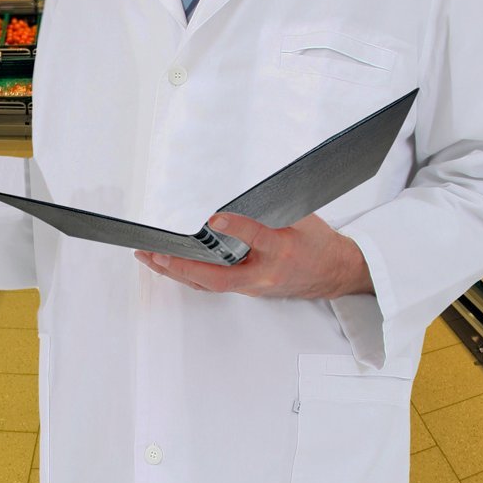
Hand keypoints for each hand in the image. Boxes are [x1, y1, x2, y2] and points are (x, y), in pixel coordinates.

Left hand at [135, 213, 373, 299]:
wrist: (333, 272)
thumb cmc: (318, 243)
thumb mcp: (304, 216)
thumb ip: (273, 207)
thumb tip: (239, 193)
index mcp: (282, 251)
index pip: (257, 238)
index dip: (236, 227)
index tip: (214, 217)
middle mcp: (264, 275)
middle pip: (218, 277)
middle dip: (182, 266)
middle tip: (154, 253)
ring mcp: (253, 287)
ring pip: (209, 285)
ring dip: (176, 273)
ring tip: (148, 258)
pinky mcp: (247, 290)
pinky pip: (212, 285)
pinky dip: (188, 276)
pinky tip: (168, 267)